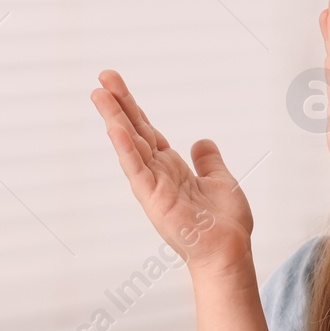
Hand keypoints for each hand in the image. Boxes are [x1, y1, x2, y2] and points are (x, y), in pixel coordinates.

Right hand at [90, 70, 253, 278]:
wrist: (229, 252)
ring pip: (130, 147)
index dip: (133, 107)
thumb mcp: (221, 181)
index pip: (147, 131)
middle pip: (135, 132)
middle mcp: (158, 174)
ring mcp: (153, 187)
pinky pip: (137, 171)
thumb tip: (201, 141)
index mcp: (171, 168)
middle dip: (119, 105)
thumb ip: (208, 161)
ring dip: (115, 120)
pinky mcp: (154, 200)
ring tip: (99, 95)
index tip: (116, 84)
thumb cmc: (225, 225)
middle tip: (102, 78)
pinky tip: (115, 129)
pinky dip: (126, 150)